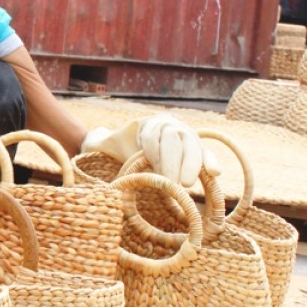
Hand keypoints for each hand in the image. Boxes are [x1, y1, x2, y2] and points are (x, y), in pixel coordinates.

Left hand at [81, 114, 219, 185]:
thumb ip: (98, 142)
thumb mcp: (103, 143)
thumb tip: (91, 144)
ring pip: (193, 146)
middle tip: (176, 184)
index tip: (158, 172)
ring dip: (193, 165)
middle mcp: (170, 125)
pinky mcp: (194, 150)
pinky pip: (204, 153)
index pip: (156, 136)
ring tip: (188, 184)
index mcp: (149, 123)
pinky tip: (215, 172)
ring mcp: (184, 136)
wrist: (124, 149)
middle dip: (176, 162)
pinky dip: (209, 161)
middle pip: (177, 140)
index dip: (158, 154)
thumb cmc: (114, 148)